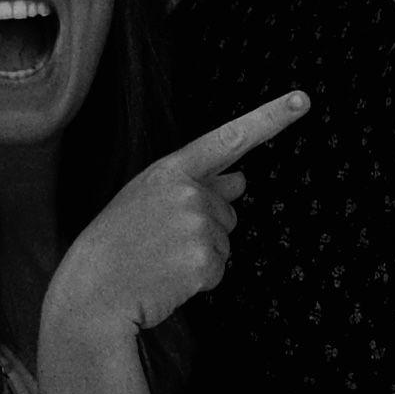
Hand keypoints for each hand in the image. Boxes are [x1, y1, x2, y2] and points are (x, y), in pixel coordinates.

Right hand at [45, 91, 308, 348]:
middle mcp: (188, 191)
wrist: (93, 292)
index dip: (269, 119)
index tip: (301, 101)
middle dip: (206, 227)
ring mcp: (198, 225)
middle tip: (160, 242)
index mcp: (170, 169)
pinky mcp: (205, 261)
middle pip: (228, 209)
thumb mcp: (149, 200)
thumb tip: (240, 179)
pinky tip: (167, 278)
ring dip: (200, 255)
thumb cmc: (118, 245)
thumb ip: (195, 184)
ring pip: (225, 242)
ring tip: (160, 259)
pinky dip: (199, 281)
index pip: (228, 139)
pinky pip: (220, 270)